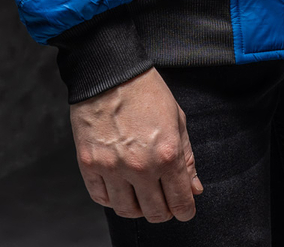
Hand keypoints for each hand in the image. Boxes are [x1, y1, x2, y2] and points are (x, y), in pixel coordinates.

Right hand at [70, 67, 202, 222]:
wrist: (109, 70)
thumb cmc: (145, 90)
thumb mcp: (177, 118)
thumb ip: (187, 158)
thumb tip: (194, 189)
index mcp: (167, 154)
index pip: (181, 204)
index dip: (185, 209)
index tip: (183, 206)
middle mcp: (141, 166)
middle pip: (155, 214)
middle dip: (163, 210)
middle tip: (161, 197)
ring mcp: (113, 167)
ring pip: (127, 211)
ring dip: (136, 206)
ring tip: (138, 191)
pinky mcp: (89, 163)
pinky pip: (101, 198)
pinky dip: (111, 197)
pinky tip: (118, 184)